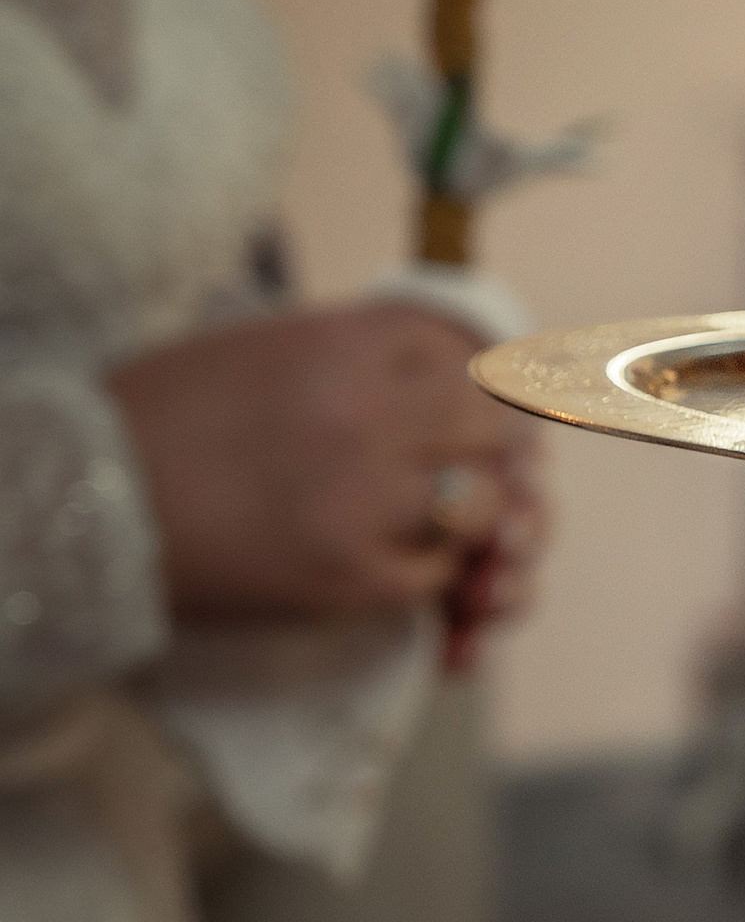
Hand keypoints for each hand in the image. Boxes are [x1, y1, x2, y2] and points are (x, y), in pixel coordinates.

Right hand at [108, 303, 547, 626]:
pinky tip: (392, 558)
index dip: (471, 378)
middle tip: (453, 460)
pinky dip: (429, 569)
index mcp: (346, 345)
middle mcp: (368, 414)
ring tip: (427, 513)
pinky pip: (436, 572)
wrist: (78, 501)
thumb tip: (447, 353)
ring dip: (467, 510)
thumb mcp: (262, 347)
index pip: (466, 350)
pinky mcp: (346, 576)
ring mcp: (362, 499)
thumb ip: (354, 350)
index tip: (464, 400)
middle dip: (480, 442)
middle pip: (489, 423)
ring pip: (482, 502)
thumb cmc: (159, 415)